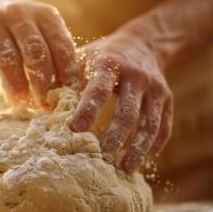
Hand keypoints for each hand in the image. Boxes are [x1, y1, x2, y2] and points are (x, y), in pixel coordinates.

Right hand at [0, 0, 80, 106]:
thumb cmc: (18, 27)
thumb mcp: (40, 28)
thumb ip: (53, 51)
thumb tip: (69, 91)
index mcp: (44, 14)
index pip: (60, 44)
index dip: (66, 72)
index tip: (68, 95)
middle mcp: (17, 14)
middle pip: (35, 52)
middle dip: (43, 83)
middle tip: (45, 106)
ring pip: (7, 57)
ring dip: (16, 85)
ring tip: (21, 105)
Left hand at [72, 26, 172, 171]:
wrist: (144, 43)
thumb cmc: (104, 55)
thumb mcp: (85, 57)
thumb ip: (67, 79)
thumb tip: (44, 107)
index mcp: (111, 63)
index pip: (100, 88)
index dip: (89, 109)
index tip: (78, 129)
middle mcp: (137, 75)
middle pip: (128, 111)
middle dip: (115, 136)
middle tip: (101, 157)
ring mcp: (156, 88)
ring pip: (149, 123)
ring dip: (137, 147)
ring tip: (125, 169)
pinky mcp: (168, 100)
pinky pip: (163, 126)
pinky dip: (153, 145)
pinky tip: (143, 161)